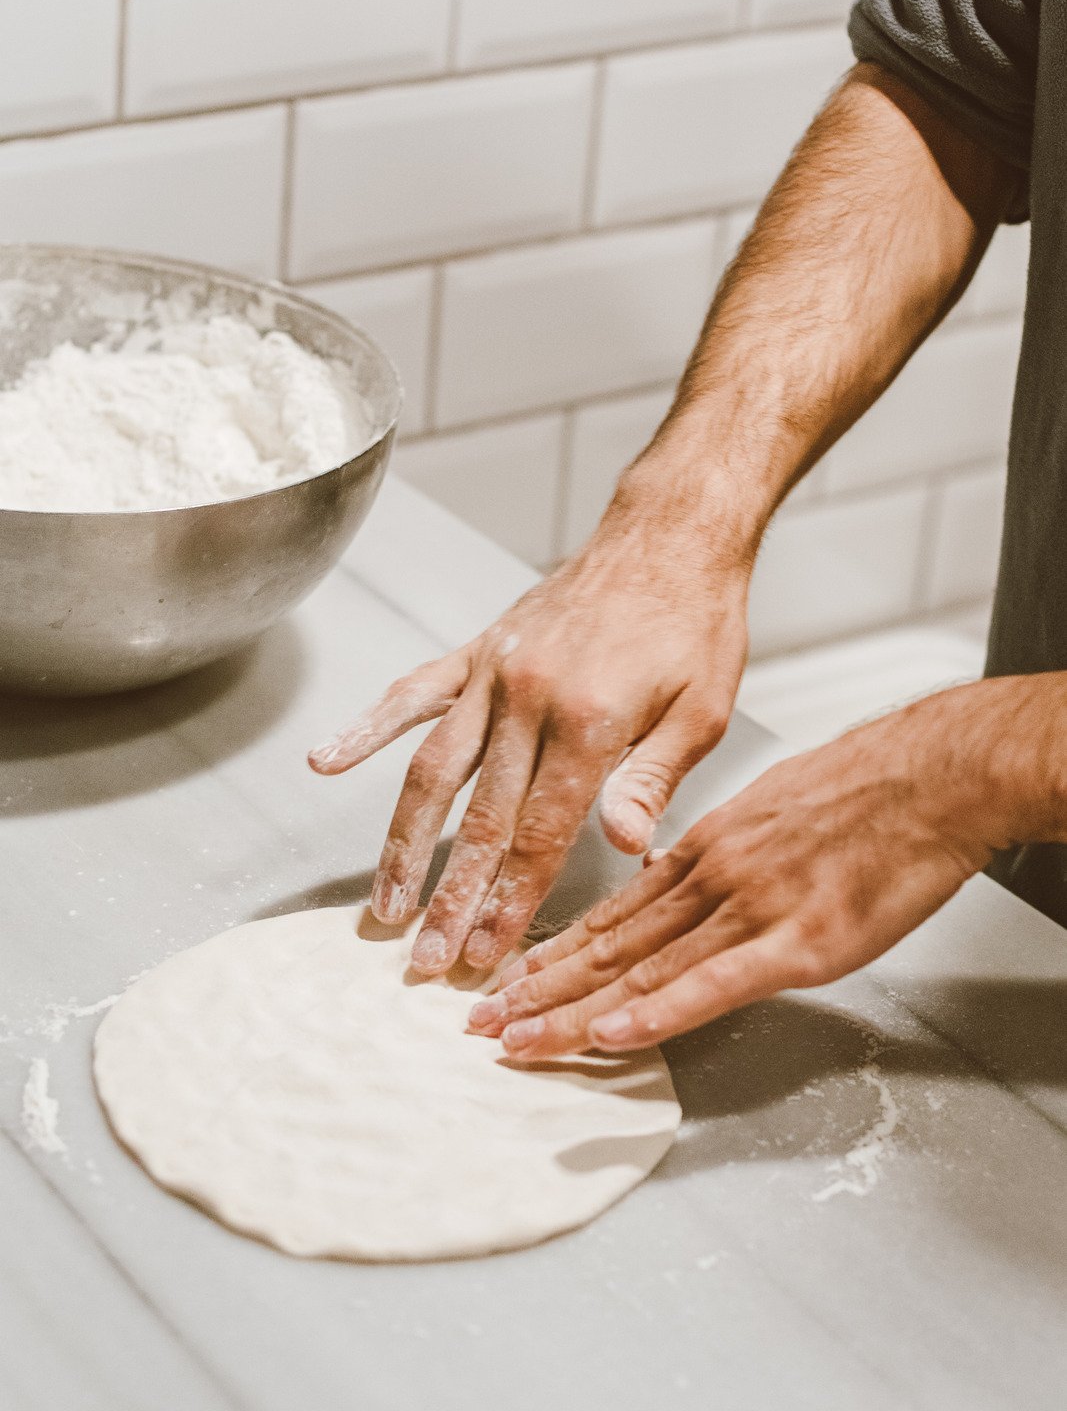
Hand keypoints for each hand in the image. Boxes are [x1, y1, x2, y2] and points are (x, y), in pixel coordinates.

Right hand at [309, 492, 750, 977]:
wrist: (667, 537)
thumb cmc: (695, 625)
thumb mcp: (702, 709)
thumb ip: (653, 780)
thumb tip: (624, 851)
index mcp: (590, 721)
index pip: (539, 833)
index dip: (508, 901)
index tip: (483, 955)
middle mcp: (528, 699)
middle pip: (479, 818)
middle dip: (451, 897)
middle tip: (426, 960)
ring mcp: (493, 672)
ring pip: (432, 769)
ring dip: (404, 842)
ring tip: (383, 903)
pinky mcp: (477, 650)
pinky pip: (412, 693)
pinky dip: (366, 729)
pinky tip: (326, 762)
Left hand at [467, 684, 1012, 1055]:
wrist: (927, 776)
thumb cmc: (859, 790)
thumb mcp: (766, 808)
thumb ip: (719, 854)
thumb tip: (680, 885)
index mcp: (703, 851)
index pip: (612, 915)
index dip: (554, 952)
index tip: (507, 980)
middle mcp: (710, 880)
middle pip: (610, 946)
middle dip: (539, 989)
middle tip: (479, 1023)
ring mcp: (750, 910)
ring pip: (643, 969)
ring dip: (572, 1010)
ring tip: (516, 1038)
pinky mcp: (797, 941)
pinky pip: (713, 984)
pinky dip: (658, 1012)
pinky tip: (612, 1033)